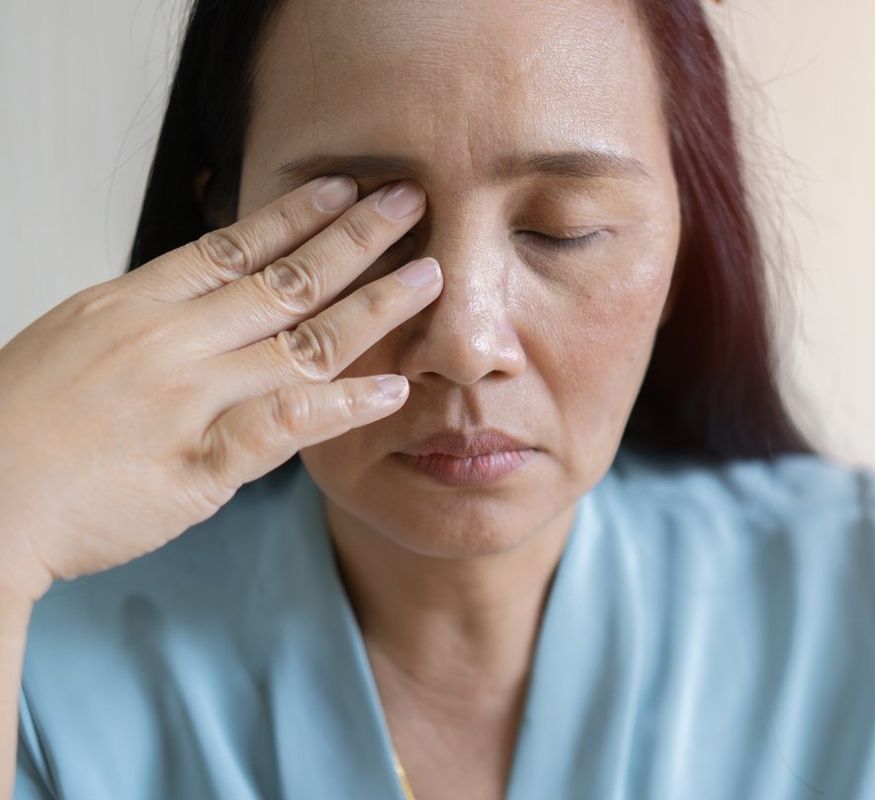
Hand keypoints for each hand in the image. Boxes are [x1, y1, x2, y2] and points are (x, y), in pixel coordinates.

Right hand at [0, 176, 440, 602]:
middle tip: (412, 203)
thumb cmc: (20, 425)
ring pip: (301, 341)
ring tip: (429, 280)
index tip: (344, 188)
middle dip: (355, 238)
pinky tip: (393, 388)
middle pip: (283, 279)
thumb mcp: (77, 341)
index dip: (296, 214)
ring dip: (373, 308)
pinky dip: (345, 404)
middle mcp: (170, 341)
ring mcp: (188, 399)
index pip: (233, 246)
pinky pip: (288, 422)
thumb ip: (152, 319)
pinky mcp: (201, 463)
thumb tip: (209, 298)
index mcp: (134, 306)